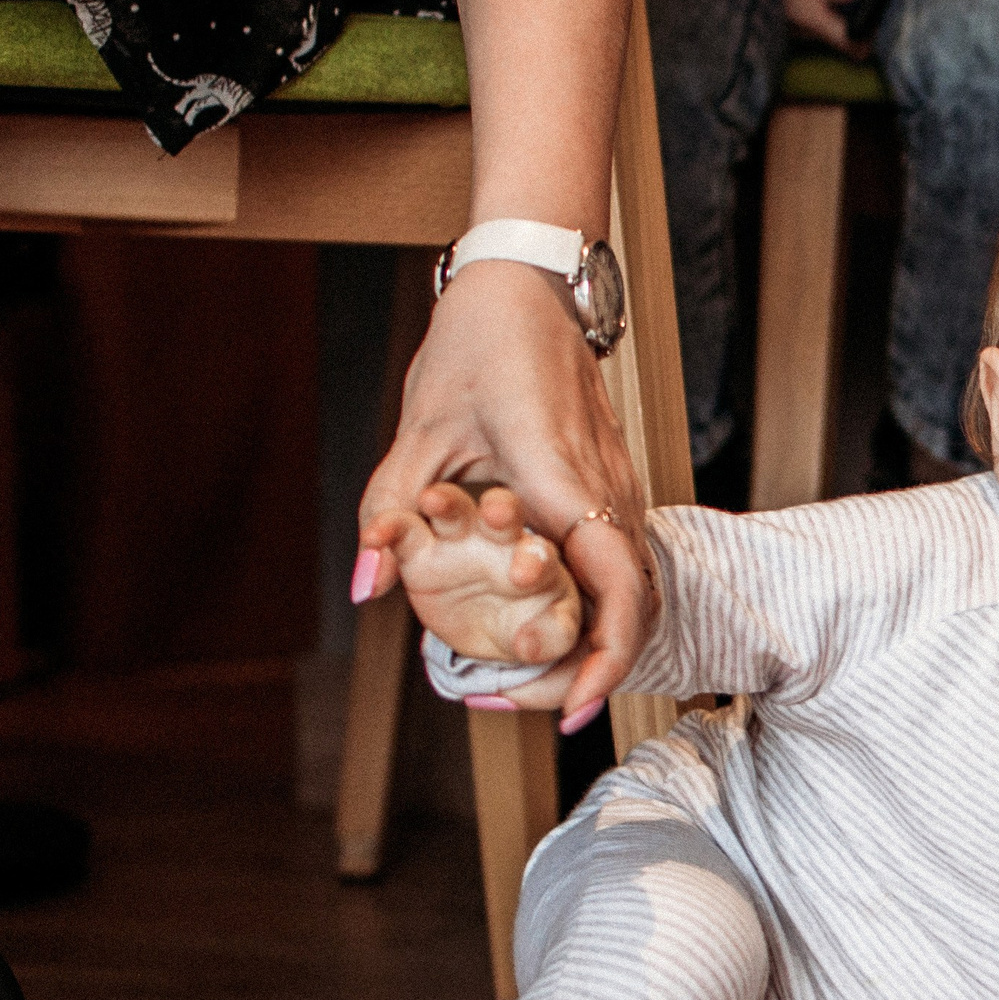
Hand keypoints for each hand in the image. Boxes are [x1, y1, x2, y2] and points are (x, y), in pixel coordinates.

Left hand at [357, 259, 648, 731]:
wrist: (531, 287)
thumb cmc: (479, 346)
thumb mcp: (419, 431)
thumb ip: (390, 512)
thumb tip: (364, 588)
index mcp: (568, 486)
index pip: (620, 599)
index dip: (602, 665)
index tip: (570, 712)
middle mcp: (611, 497)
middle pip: (634, 612)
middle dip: (591, 672)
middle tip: (534, 708)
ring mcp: (622, 492)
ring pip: (633, 592)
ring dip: (593, 643)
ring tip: (533, 678)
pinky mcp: (617, 489)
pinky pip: (622, 565)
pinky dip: (594, 607)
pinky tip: (545, 623)